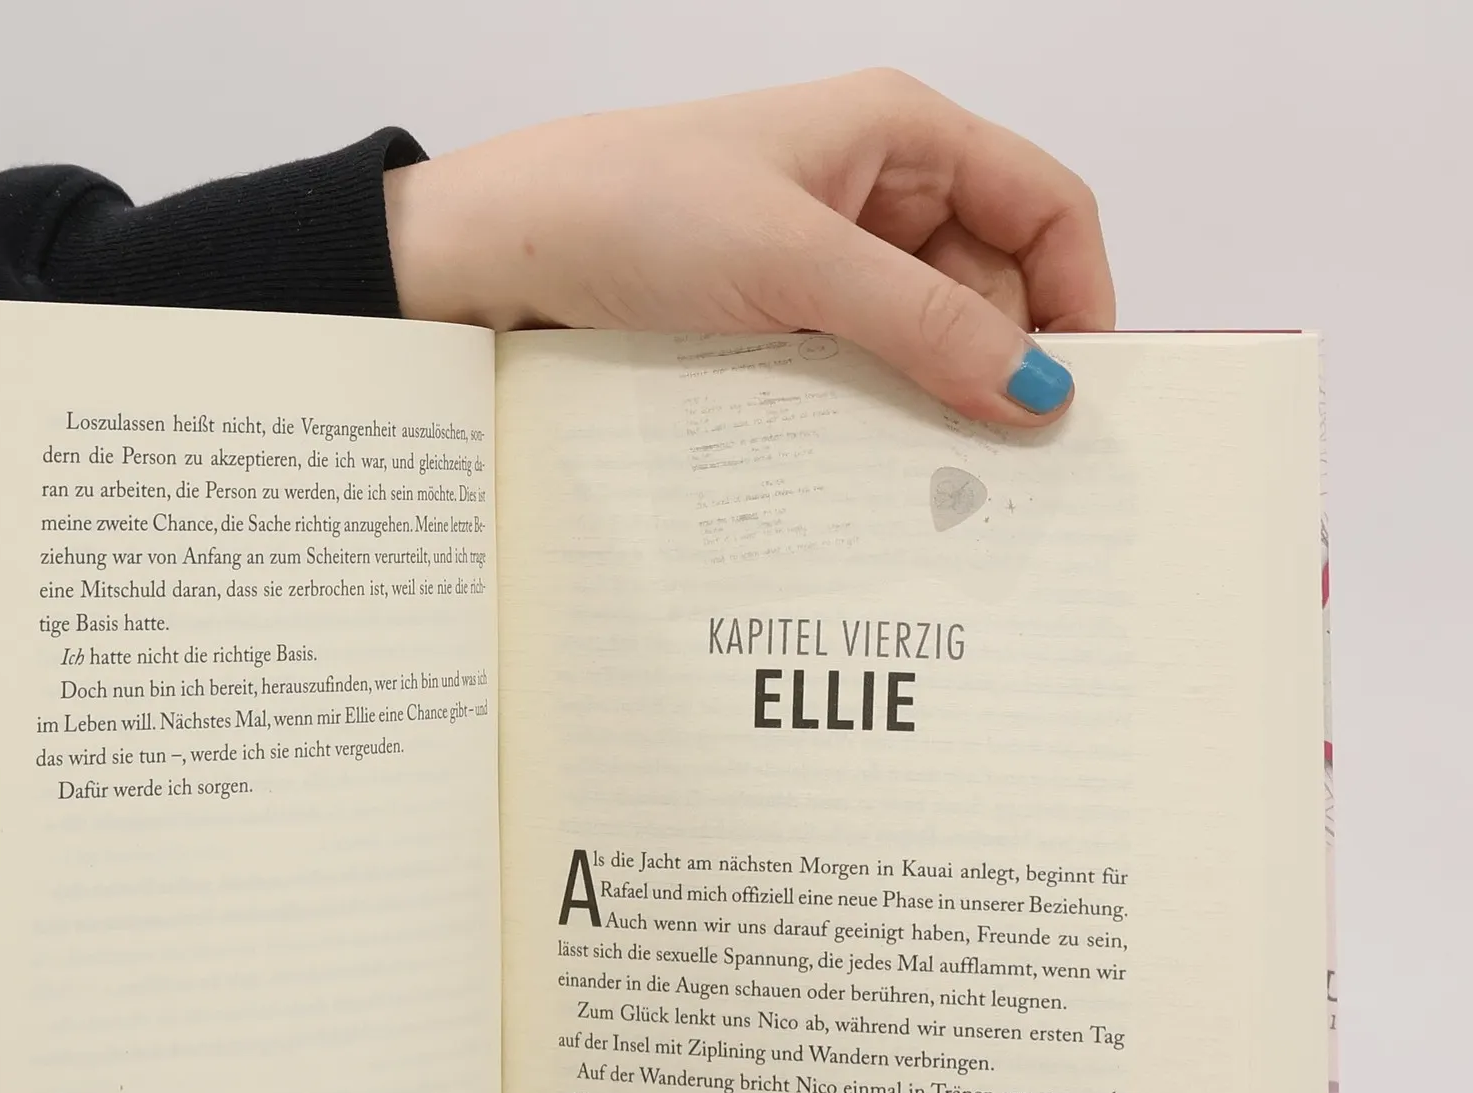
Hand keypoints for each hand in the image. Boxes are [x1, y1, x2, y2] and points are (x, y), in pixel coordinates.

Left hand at [385, 69, 1113, 424]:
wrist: (498, 256)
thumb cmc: (632, 208)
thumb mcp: (795, 261)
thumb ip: (921, 324)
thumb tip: (1034, 389)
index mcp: (900, 135)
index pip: (1044, 205)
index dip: (1078, 293)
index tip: (1077, 394)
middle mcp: (874, 194)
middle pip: (991, 285)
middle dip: (998, 363)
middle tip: (996, 463)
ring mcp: (823, 263)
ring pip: (922, 339)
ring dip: (929, 400)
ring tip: (926, 472)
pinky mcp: (777, 323)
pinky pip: (857, 373)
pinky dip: (870, 416)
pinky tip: (864, 463)